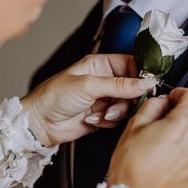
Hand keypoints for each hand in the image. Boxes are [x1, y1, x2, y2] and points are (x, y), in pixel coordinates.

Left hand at [20, 54, 155, 146]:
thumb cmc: (55, 96)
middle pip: (132, 87)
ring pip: (127, 104)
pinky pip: (118, 118)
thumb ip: (119, 84)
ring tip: (102, 114)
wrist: (39, 123)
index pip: (131, 64)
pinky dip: (109, 121)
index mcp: (100, 65)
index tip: (147, 87)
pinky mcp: (102, 115)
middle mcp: (104, 80)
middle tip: (120, 105)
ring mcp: (103, 98)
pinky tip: (94, 120)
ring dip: (117, 112)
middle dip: (128, 98)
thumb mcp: (89, 85)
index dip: (141, 75)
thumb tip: (146, 82)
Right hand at [107, 88, 187, 187]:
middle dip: (187, 112)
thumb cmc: (132, 163)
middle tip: (168, 119)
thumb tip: (162, 101)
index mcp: (185, 122)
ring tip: (172, 138)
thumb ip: (153, 105)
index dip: (181, 94)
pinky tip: (174, 153)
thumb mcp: (135, 124)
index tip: (172, 99)